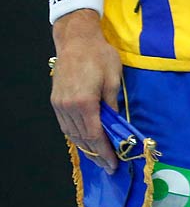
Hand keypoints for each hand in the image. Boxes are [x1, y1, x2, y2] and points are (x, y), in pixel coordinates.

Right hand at [51, 11, 120, 174]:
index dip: (105, 152)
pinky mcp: (56, 102)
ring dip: (86, 147)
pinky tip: (86, 141)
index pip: (95, 135)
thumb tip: (117, 124)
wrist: (76, 40)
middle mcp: (69, 107)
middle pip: (83, 138)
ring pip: (72, 134)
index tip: (113, 164)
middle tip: (109, 166)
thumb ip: (113, 105)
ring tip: (99, 157)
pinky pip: (66, 125)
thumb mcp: (113, 79)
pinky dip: (76, 135)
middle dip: (97, 154)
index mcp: (85, 102)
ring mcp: (60, 105)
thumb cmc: (99, 55)